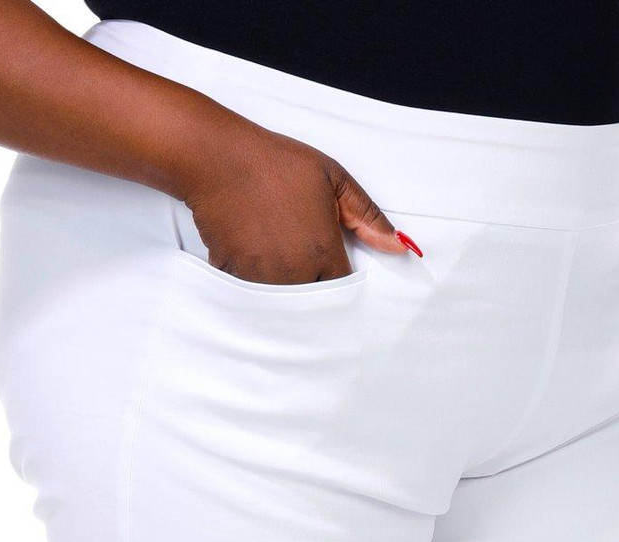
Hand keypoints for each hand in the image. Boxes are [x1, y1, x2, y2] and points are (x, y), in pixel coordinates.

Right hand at [179, 111, 416, 283]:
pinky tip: (254, 257)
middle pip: (313, 304)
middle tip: (301, 264)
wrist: (219, 159)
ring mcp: (263, 279)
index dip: (338, 284)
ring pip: (282, 305)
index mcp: (323, 252)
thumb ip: (367, 215)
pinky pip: (252, 296)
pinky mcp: (235, 278)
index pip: (342, 291)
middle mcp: (296, 273)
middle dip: (312, 289)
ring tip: (277, 259)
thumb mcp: (332, 177)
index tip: (333, 271)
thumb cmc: (277, 163)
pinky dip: (256, 285)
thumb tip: (399, 246)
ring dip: (285, 291)